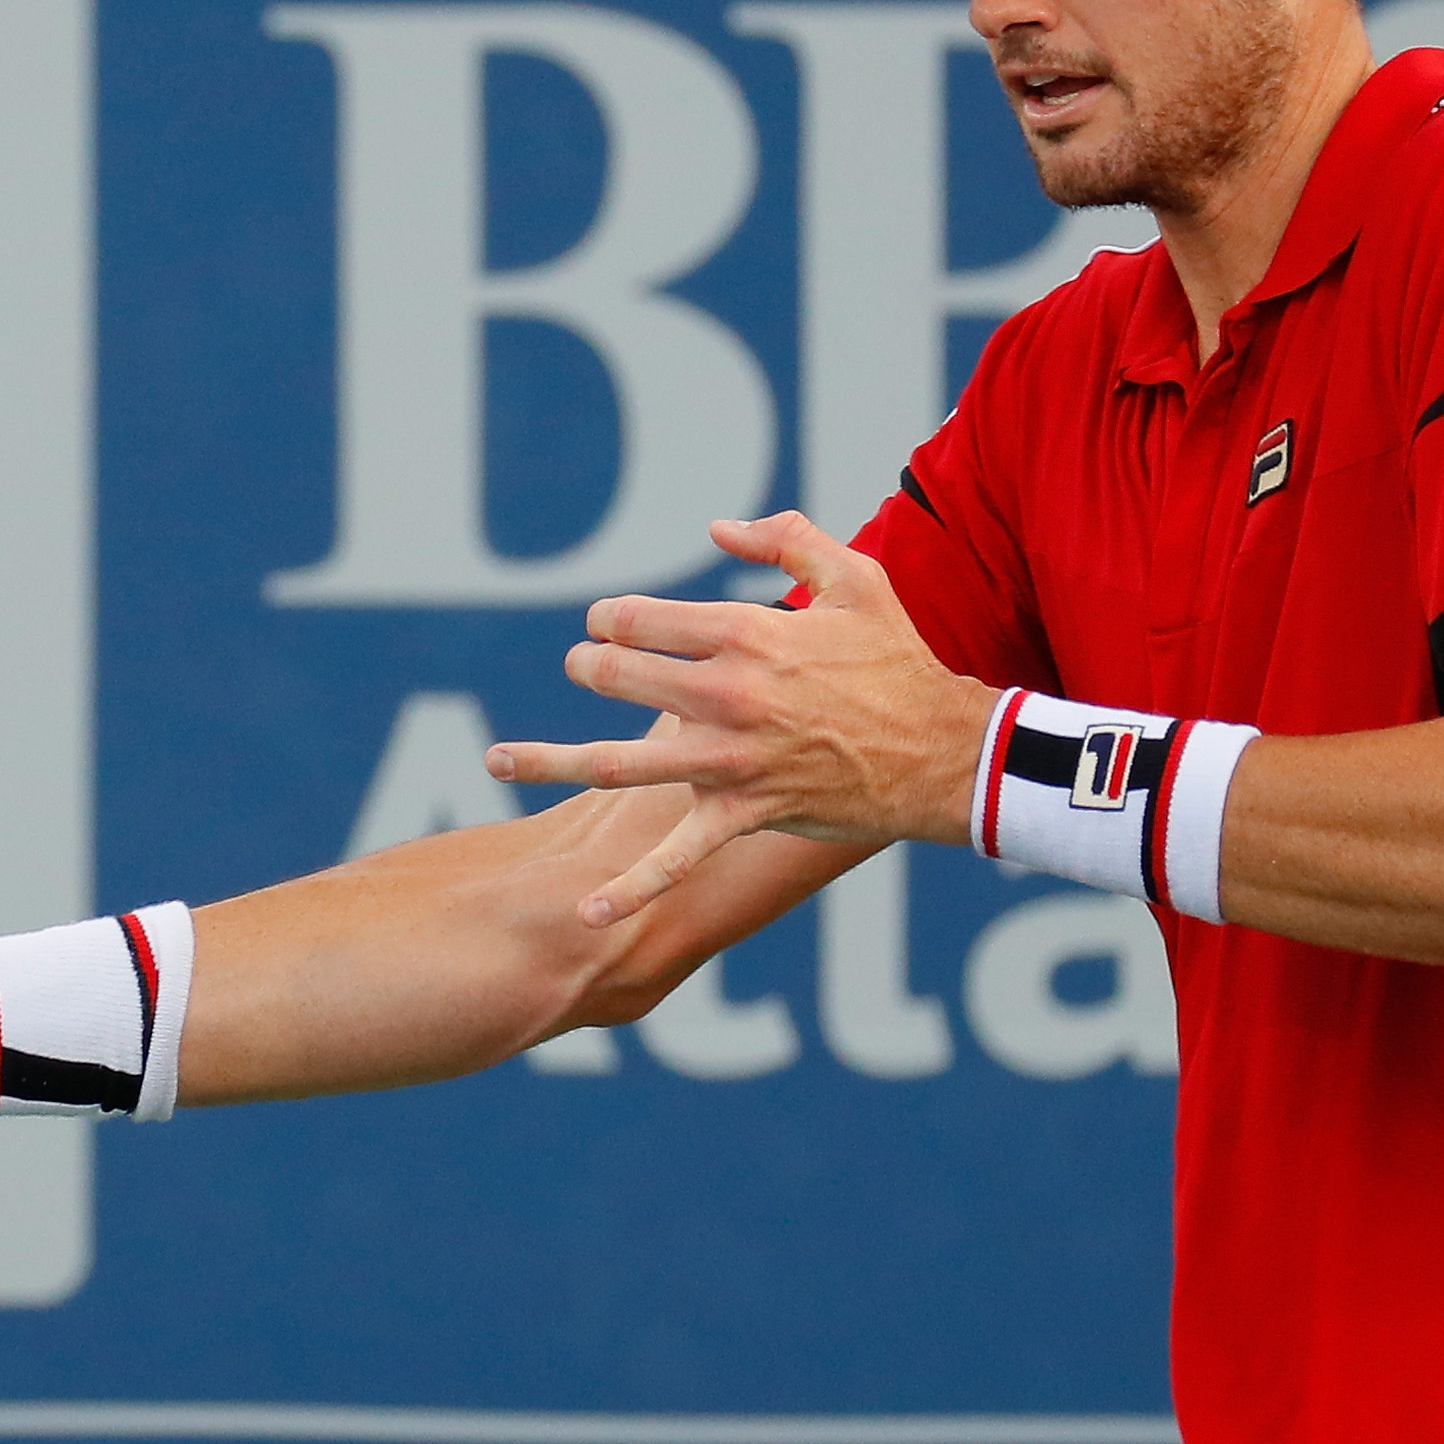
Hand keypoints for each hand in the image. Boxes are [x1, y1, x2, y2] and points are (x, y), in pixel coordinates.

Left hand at [486, 513, 992, 929]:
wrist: (945, 752)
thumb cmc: (898, 660)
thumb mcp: (857, 579)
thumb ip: (787, 539)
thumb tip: (716, 531)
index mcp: (748, 634)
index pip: (643, 618)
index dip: (612, 617)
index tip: (605, 624)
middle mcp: (729, 696)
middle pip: (620, 677)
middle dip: (587, 668)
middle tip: (581, 668)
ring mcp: (732, 761)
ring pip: (620, 763)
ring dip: (551, 760)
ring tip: (497, 758)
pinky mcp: (745, 815)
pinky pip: (678, 861)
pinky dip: (633, 889)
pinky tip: (586, 912)